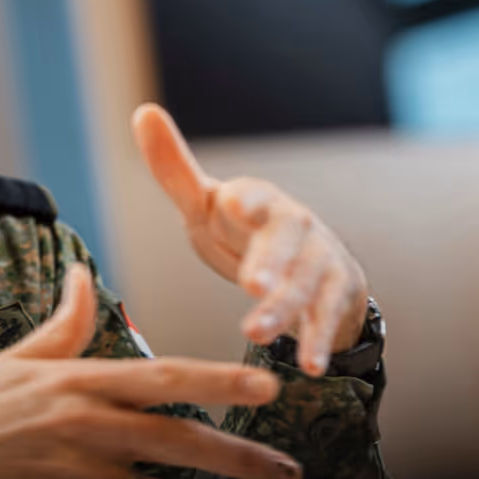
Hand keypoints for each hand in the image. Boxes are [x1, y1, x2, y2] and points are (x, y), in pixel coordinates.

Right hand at [0, 264, 302, 478]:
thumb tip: (87, 273)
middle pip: (177, 444)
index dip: (217, 382)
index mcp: (77, 384)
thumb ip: (66, 324)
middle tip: (290, 473)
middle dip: (240, 459)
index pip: (161, 380)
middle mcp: (84, 429)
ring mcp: (76, 478)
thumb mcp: (16, 361)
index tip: (267, 385)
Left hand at [131, 104, 369, 375]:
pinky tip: (310, 365)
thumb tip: (142, 112)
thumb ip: (173, 168)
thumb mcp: (204, 203)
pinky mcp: (335, 292)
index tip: (233, 203)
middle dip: (272, 261)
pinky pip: (328, 316)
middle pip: (286, 239)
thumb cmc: (239, 229)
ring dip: (284, 308)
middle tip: (251, 284)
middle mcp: (293, 224)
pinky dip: (320, 340)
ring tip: (257, 333)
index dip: (246, 199)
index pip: (254, 194)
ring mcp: (319, 258)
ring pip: (305, 282)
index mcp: (257, 199)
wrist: (304, 259)